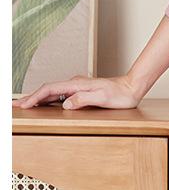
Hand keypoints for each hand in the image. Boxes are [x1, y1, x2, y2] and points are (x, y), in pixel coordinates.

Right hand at [13, 74, 143, 110]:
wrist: (132, 87)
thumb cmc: (120, 95)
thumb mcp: (103, 98)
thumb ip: (84, 99)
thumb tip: (66, 104)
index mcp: (77, 84)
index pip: (50, 90)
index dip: (35, 97)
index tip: (23, 105)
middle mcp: (75, 83)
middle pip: (47, 90)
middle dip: (30, 98)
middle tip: (15, 106)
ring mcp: (77, 87)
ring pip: (52, 92)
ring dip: (38, 99)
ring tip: (25, 105)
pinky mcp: (81, 91)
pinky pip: (60, 95)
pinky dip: (48, 99)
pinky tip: (44, 104)